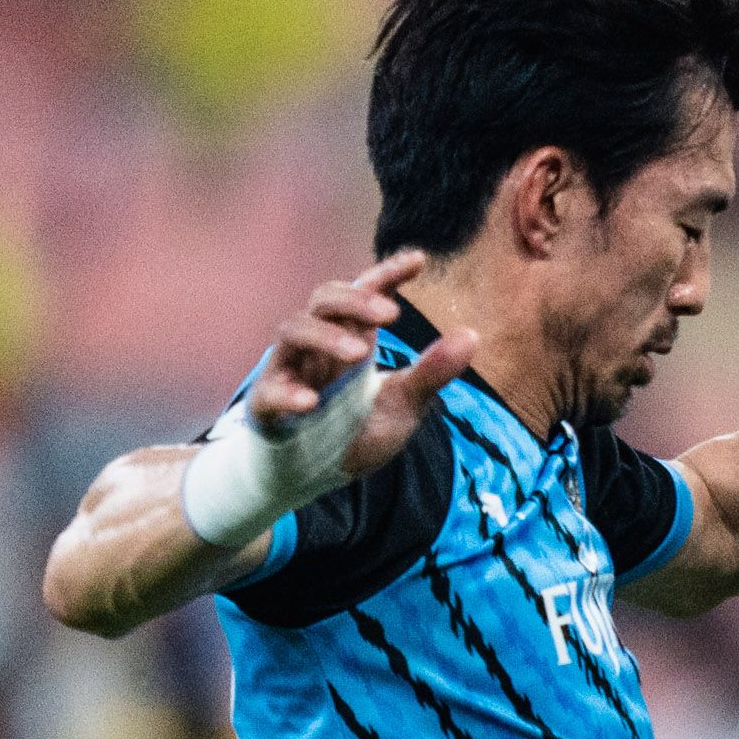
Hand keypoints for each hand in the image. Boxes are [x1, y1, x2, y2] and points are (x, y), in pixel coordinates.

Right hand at [262, 250, 478, 479]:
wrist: (317, 478)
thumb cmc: (357, 432)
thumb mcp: (404, 405)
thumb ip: (431, 373)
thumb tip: (472, 335)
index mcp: (353, 340)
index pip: (364, 293)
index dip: (387, 273)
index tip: (419, 260)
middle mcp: (318, 347)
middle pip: (323, 299)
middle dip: (355, 300)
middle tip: (392, 315)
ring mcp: (289, 371)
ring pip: (292, 330)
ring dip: (325, 336)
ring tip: (359, 354)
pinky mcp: (266, 405)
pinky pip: (268, 390)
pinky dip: (287, 392)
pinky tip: (310, 402)